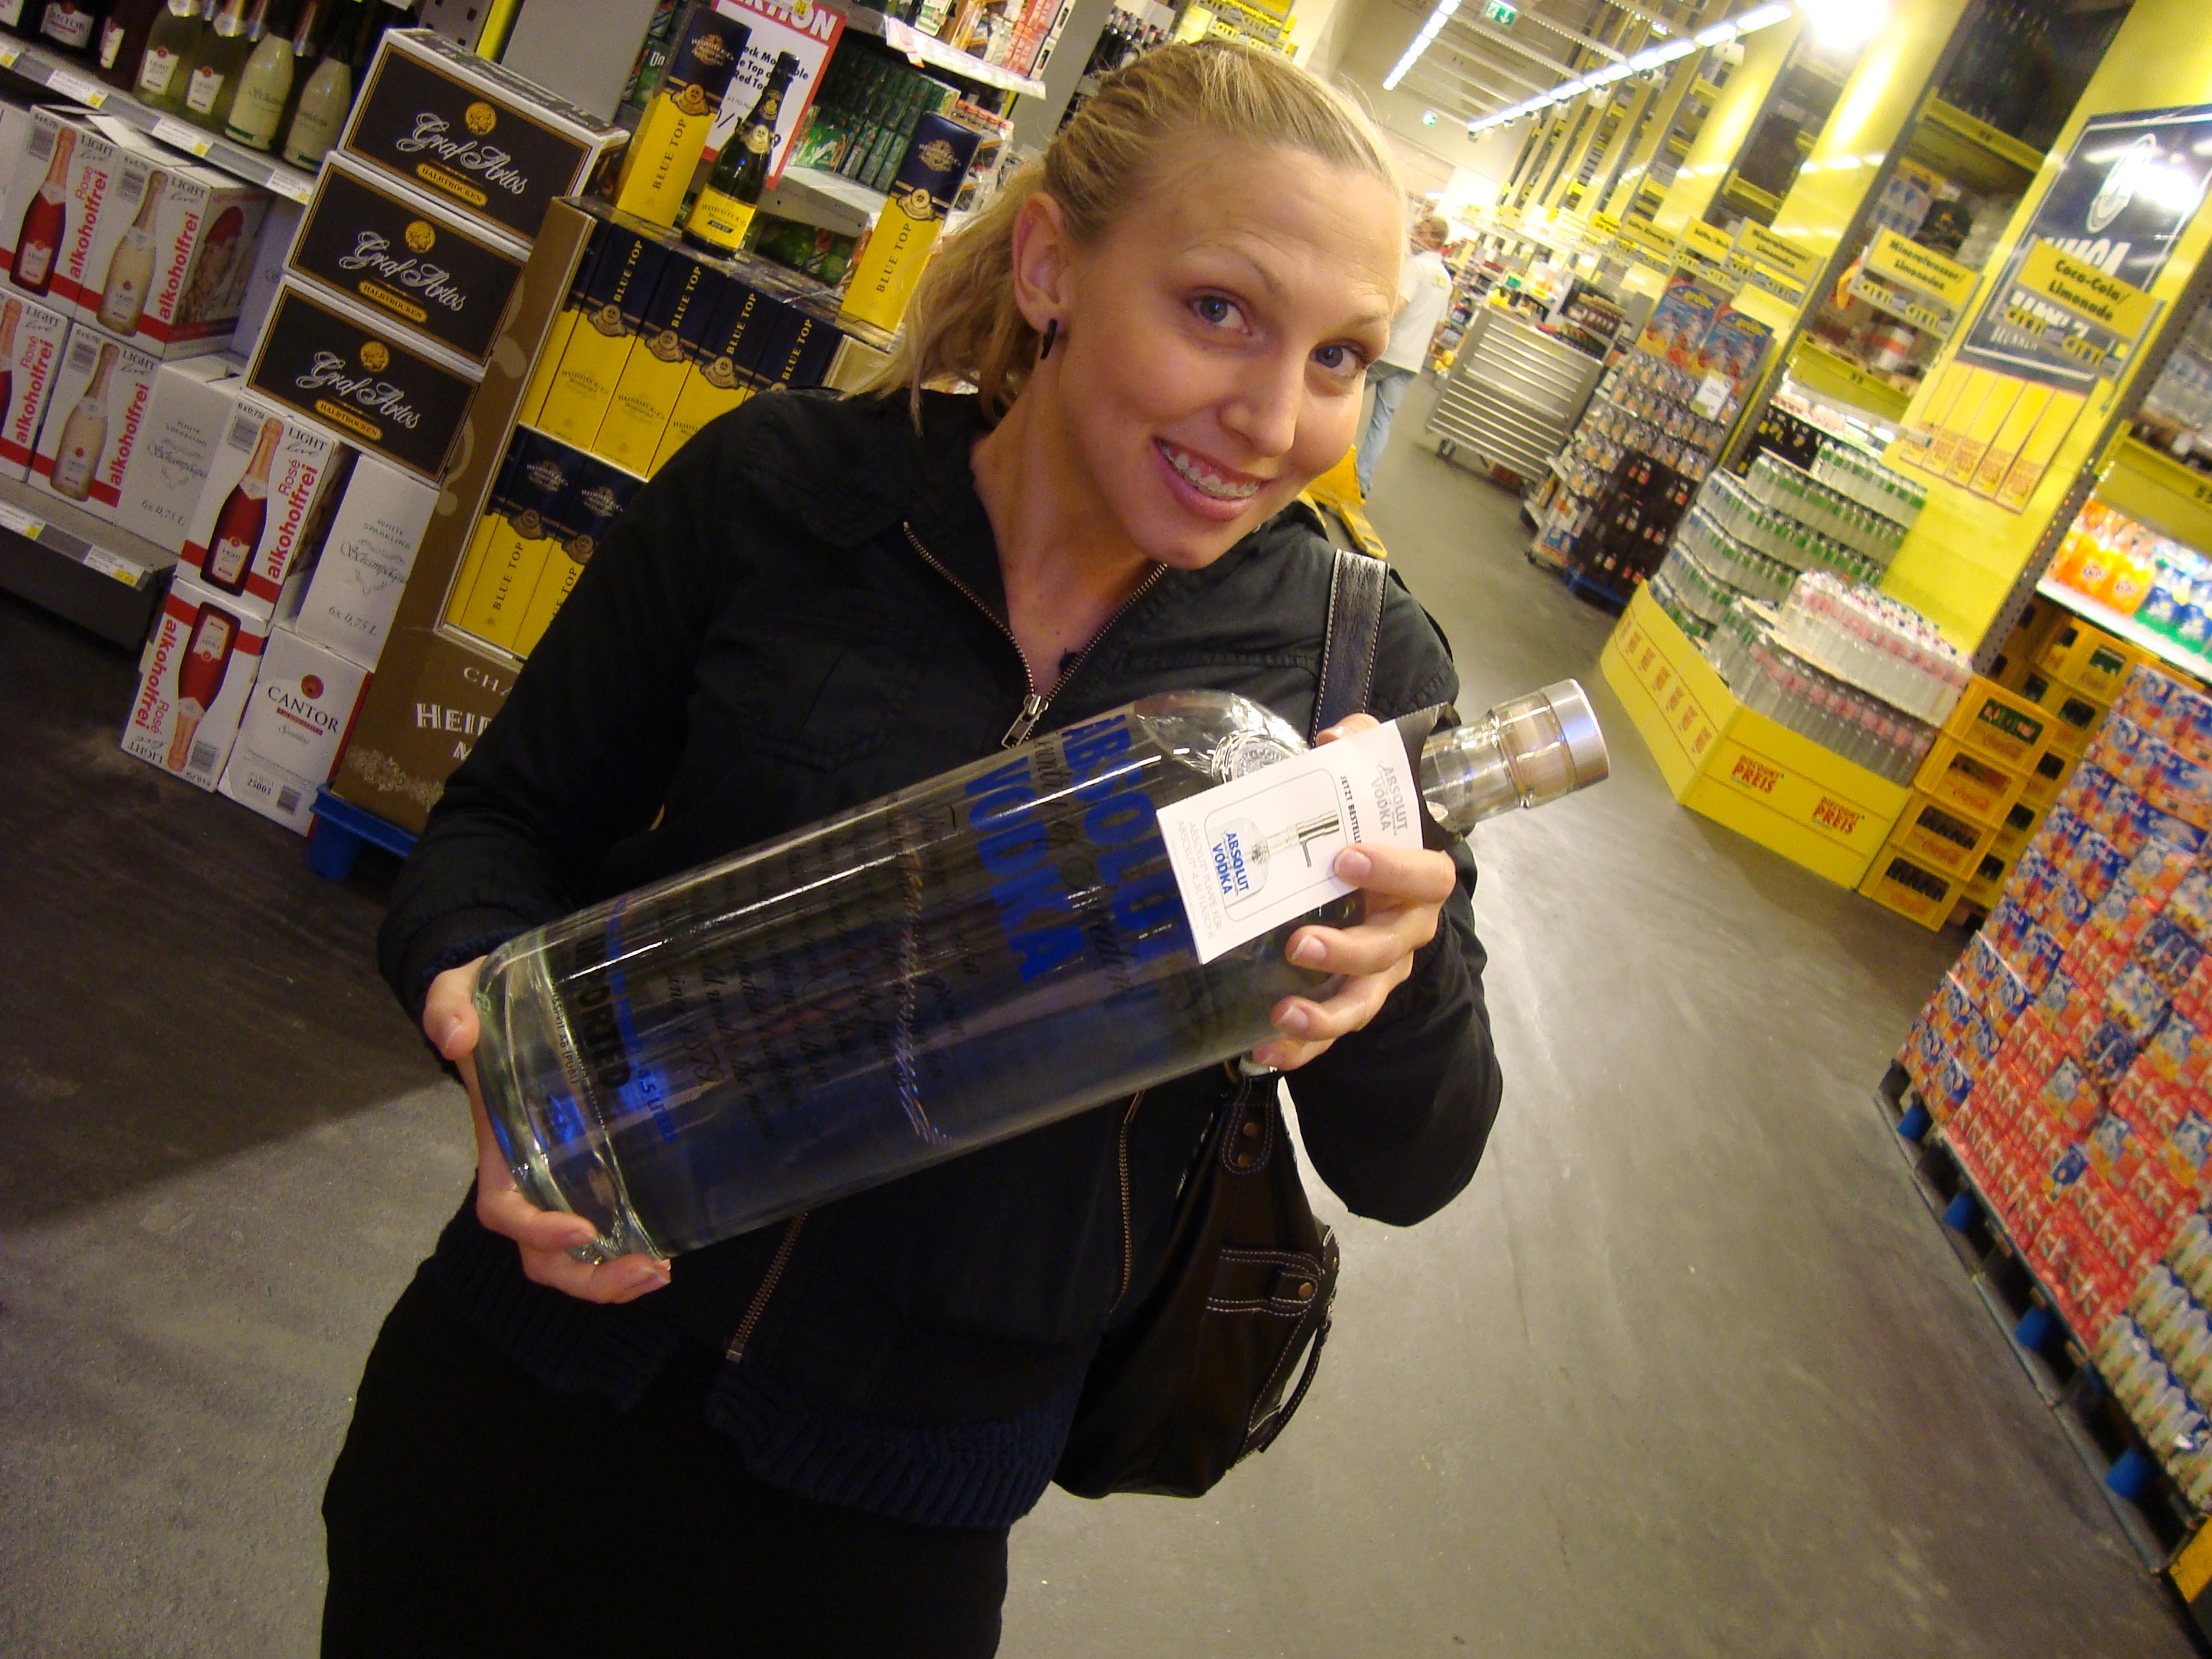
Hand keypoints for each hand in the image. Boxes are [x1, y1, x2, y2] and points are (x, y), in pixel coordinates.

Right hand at [424, 958, 671, 1303]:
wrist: (508, 1003)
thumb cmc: (484, 1003)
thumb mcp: (458, 991)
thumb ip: (447, 1006)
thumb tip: (456, 1037)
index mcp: (497, 1148)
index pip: (503, 1209)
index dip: (536, 1229)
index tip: (583, 1229)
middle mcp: (526, 1175)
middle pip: (540, 1255)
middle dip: (586, 1276)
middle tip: (646, 1270)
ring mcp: (557, 1179)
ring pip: (570, 1256)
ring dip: (610, 1276)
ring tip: (660, 1272)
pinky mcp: (589, 1169)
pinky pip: (600, 1228)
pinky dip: (625, 1249)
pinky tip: (665, 1251)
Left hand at [1250, 714, 1458, 1072]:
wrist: (1378, 871)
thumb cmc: (1370, 829)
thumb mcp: (1368, 783)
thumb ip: (1357, 749)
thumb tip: (1330, 736)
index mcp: (1416, 880)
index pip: (1424, 877)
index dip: (1392, 870)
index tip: (1346, 857)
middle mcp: (1404, 931)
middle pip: (1388, 951)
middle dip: (1347, 953)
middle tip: (1300, 945)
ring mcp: (1379, 972)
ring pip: (1362, 1003)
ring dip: (1324, 1015)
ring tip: (1283, 1015)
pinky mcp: (1348, 999)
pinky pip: (1330, 1033)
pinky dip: (1300, 1048)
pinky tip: (1261, 1053)